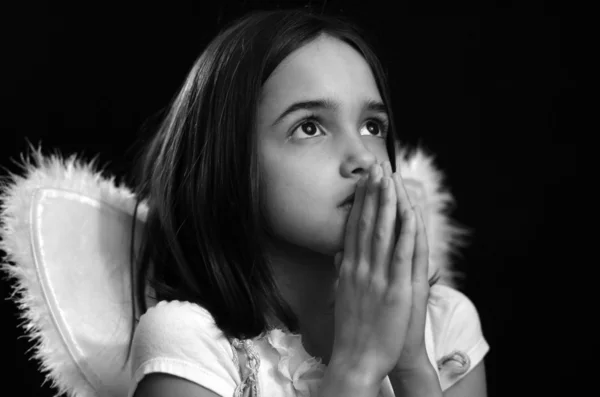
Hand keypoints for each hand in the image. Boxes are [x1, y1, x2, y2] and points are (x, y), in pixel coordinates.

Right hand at [329, 161, 425, 385]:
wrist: (357, 359)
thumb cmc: (352, 330)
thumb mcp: (342, 296)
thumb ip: (341, 272)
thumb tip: (339, 252)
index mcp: (348, 269)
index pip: (354, 227)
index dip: (361, 202)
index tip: (365, 181)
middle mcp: (359, 267)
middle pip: (366, 223)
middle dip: (373, 193)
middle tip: (377, 167)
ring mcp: (376, 277)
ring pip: (383, 232)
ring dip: (387, 203)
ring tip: (390, 179)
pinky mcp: (395, 290)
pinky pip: (401, 255)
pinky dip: (405, 232)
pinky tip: (409, 213)